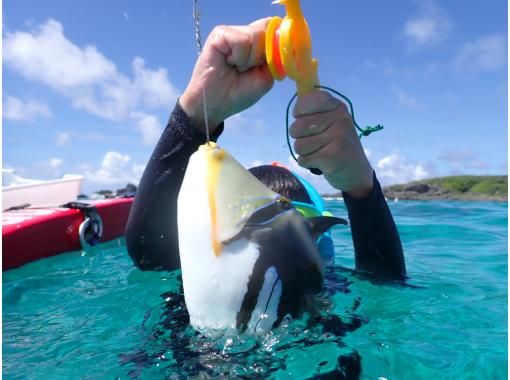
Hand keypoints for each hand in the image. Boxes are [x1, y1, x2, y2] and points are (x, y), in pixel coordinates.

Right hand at [180, 18, 273, 133]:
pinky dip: (239, 57)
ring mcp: (232, 32)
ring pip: (257, 36)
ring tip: (235, 67)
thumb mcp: (265, 77)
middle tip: (245, 70)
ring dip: (249, 59)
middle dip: (261, 57)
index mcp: (258, 43)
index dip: (277, 46)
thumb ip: (275, 57)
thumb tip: (280, 37)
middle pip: (268, 31)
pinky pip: (242, 41)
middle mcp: (245, 33)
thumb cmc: (238, 93)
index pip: (276, 31)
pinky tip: (228, 63)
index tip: (264, 66)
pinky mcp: (220, 33)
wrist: (213, 105)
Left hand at [290, 91, 373, 197]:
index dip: (299, 112)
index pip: (306, 101)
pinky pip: (303, 159)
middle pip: (297, 127)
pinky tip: (321, 162)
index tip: (303, 118)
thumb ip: (314, 109)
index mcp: (337, 106)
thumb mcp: (331, 120)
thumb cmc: (337, 143)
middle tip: (314, 141)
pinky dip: (308, 163)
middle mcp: (340, 119)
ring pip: (299, 145)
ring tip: (319, 152)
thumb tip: (297, 98)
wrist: (356, 171)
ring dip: (304, 152)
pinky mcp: (333, 156)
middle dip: (299, 137)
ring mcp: (338, 137)